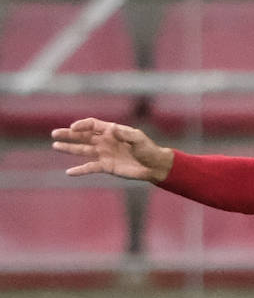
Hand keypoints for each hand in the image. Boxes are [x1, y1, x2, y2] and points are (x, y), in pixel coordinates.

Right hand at [51, 118, 173, 181]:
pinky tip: (69, 173)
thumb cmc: (148, 149)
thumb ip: (126, 134)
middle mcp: (105, 141)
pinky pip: (90, 167)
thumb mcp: (138, 139)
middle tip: (55, 134)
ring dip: (69, 148)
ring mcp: (104, 153)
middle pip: (83, 136)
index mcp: (112, 131)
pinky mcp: (106, 166)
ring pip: (83, 150)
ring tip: (55, 146)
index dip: (82, 125)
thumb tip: (112, 129)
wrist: (154, 166)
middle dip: (69, 134)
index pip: (92, 125)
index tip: (74, 127)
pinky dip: (80, 170)